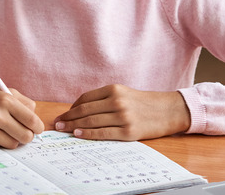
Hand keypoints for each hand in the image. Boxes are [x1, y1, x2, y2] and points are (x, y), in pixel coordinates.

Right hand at [0, 82, 44, 148]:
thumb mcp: (3, 91)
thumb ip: (23, 103)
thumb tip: (36, 120)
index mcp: (5, 100)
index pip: (32, 120)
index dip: (38, 127)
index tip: (37, 128)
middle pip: (26, 136)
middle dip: (28, 136)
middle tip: (25, 132)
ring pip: (14, 144)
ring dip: (14, 139)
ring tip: (7, 130)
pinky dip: (0, 141)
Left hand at [54, 84, 190, 140]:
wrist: (168, 111)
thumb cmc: (144, 103)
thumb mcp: (124, 93)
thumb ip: (105, 99)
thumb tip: (80, 109)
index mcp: (114, 89)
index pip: (85, 99)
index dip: (71, 108)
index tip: (63, 114)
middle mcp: (117, 101)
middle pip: (85, 110)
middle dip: (68, 117)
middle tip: (56, 124)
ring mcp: (122, 116)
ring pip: (91, 121)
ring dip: (73, 126)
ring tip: (63, 130)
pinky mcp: (128, 131)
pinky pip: (102, 133)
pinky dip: (87, 134)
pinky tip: (78, 134)